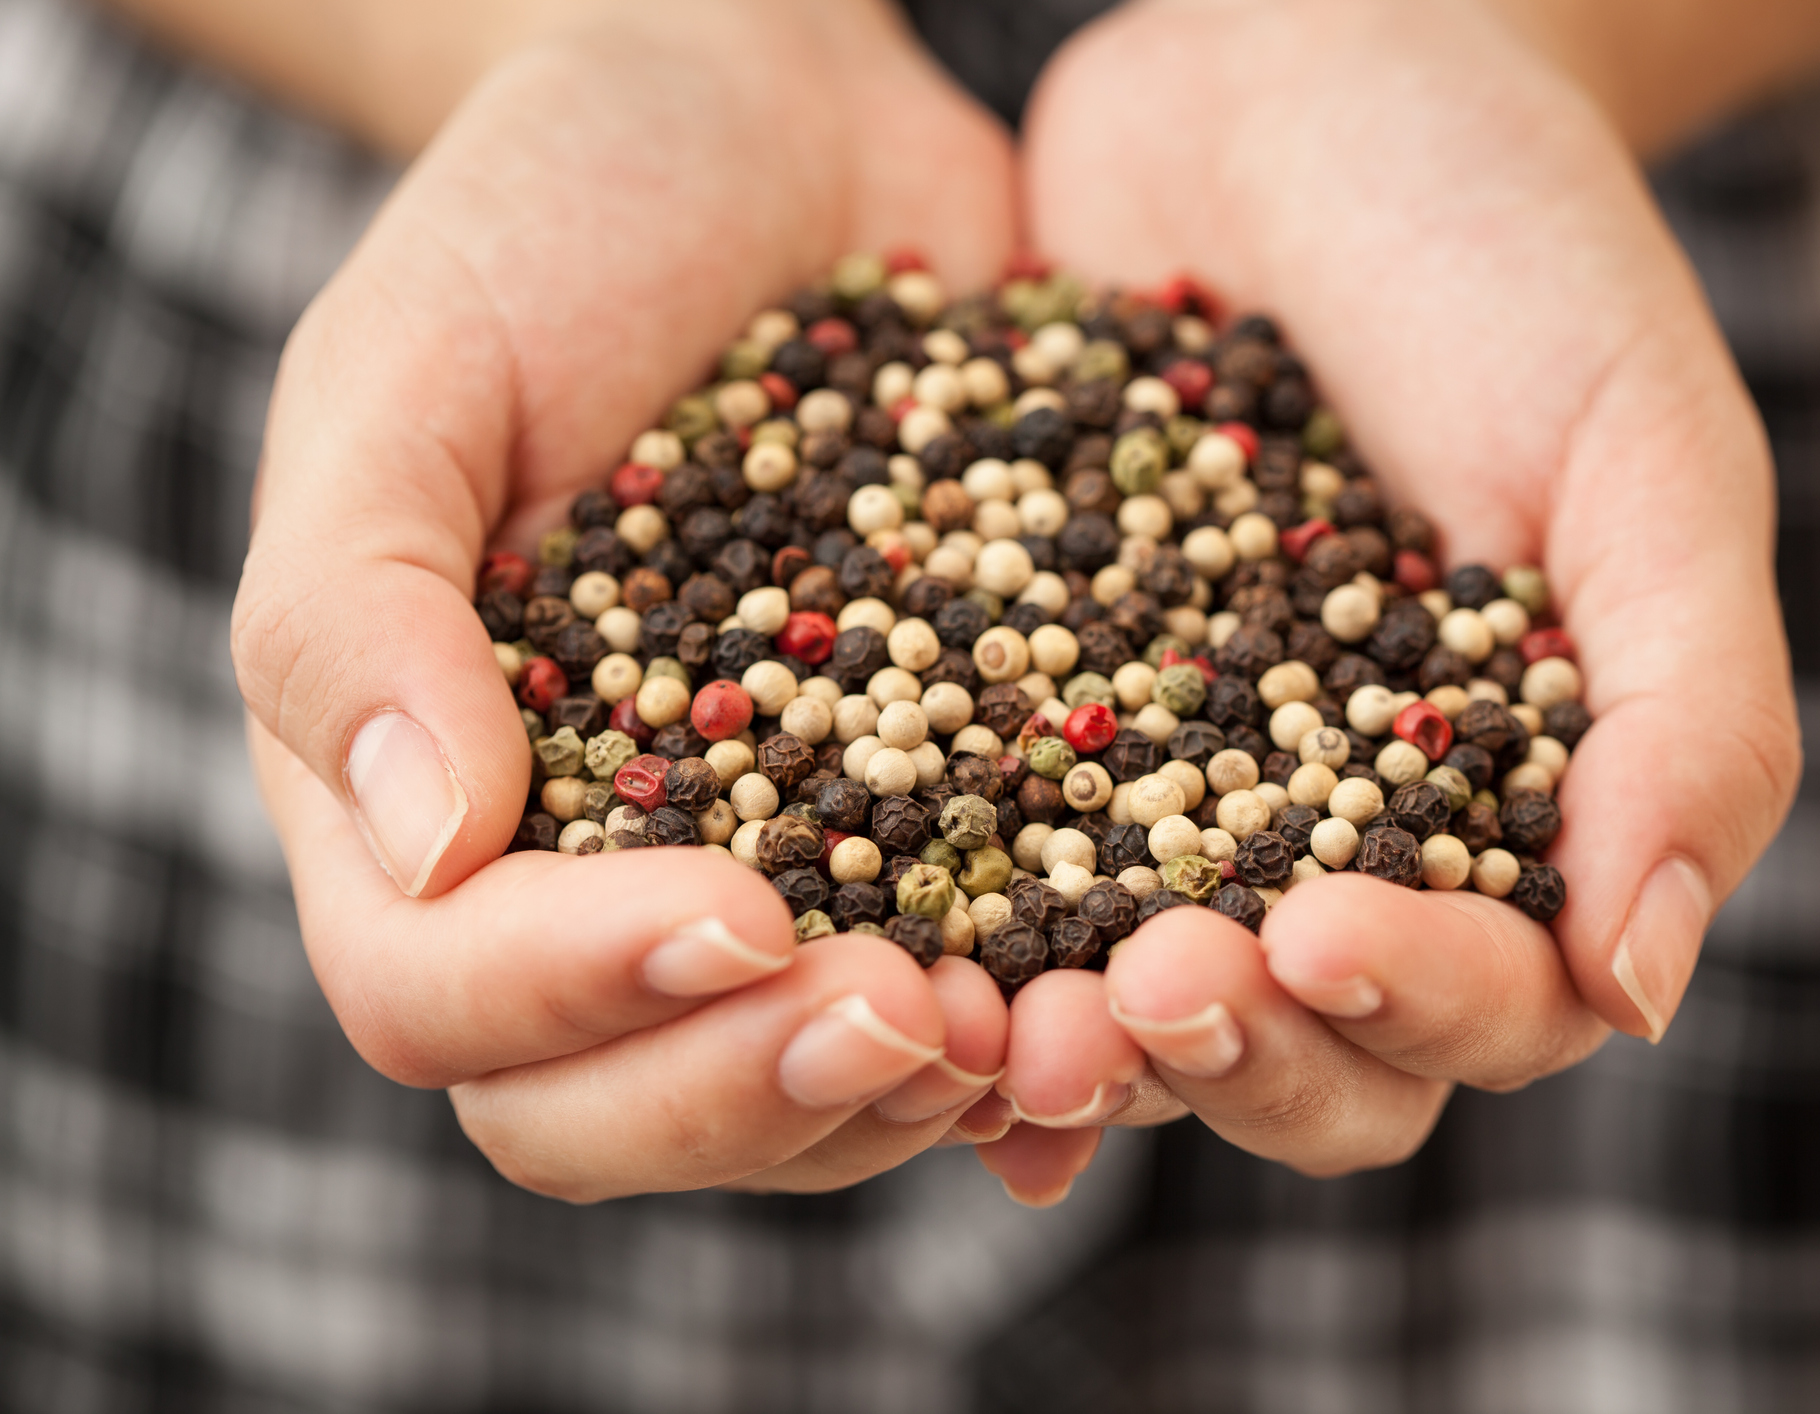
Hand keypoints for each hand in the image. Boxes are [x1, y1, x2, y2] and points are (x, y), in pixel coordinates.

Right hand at [232, 0, 1017, 1199]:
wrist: (769, 132)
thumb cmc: (553, 219)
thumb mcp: (410, 368)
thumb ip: (356, 607)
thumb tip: (423, 847)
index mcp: (423, 796)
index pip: (440, 994)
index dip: (576, 996)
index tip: (734, 910)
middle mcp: (586, 872)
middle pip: (612, 1105)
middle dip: (757, 1091)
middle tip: (910, 1015)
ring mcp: (764, 866)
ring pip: (793, 1096)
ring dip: (906, 1098)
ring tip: (1031, 1026)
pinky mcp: (928, 821)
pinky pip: (966, 987)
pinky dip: (1034, 1046)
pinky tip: (1113, 1037)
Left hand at [978, 0, 1801, 1200]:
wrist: (1301, 68)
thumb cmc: (1514, 244)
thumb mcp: (1647, 455)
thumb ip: (1692, 718)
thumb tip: (1645, 988)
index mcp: (1506, 818)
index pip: (1486, 1001)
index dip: (1412, 1004)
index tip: (1322, 935)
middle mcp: (1329, 842)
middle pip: (1300, 1055)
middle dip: (1229, 1052)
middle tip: (1146, 992)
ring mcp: (1161, 791)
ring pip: (1125, 999)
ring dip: (1070, 1043)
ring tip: (996, 1021)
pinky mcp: (1013, 708)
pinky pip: (967, 858)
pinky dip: (934, 939)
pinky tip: (875, 973)